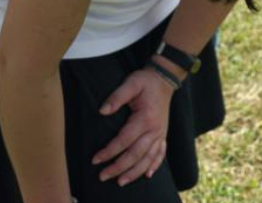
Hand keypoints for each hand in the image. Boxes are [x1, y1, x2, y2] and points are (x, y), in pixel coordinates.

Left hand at [91, 68, 171, 185]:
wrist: (165, 79)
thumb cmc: (146, 81)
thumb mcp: (131, 83)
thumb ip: (116, 97)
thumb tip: (102, 111)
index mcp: (145, 118)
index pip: (124, 140)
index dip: (109, 151)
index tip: (95, 159)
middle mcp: (154, 129)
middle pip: (136, 154)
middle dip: (118, 167)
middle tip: (103, 176)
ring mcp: (161, 133)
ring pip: (148, 158)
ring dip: (134, 172)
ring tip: (121, 181)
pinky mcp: (163, 134)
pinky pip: (160, 153)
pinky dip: (155, 165)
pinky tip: (148, 175)